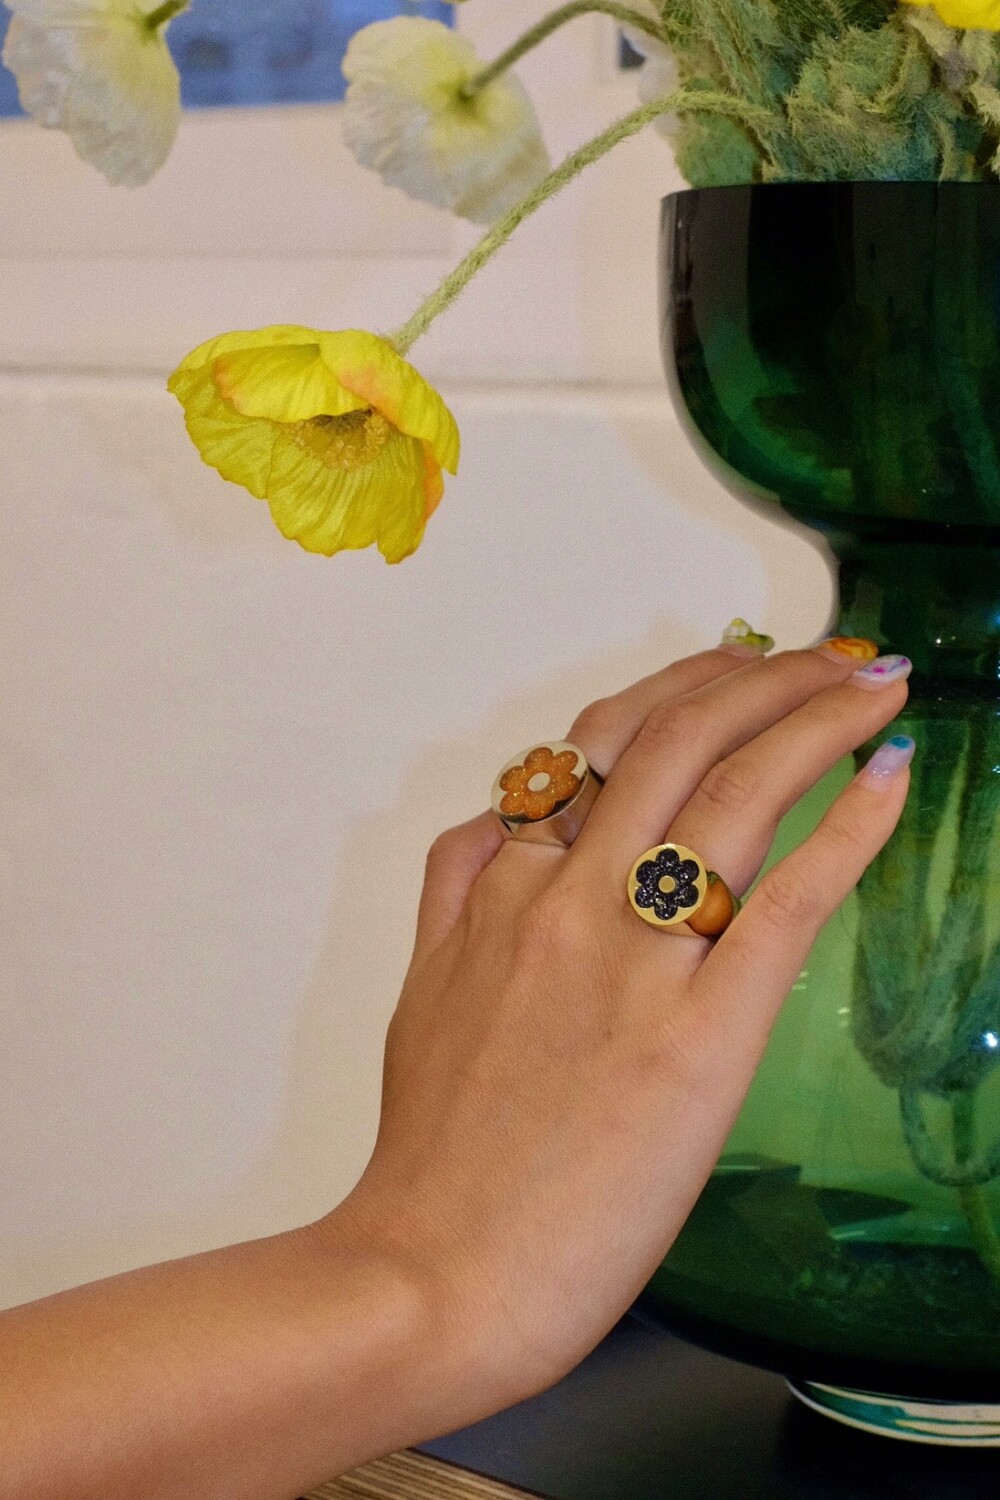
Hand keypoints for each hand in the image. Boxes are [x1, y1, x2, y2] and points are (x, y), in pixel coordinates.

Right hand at [337, 639, 912, 1425]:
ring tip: (876, 682)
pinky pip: (786, 902)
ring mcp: (633, 960)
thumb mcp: (422, 989)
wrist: (435, 1272)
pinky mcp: (698, 1036)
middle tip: (832, 655)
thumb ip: (459, 891)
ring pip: (733, 791)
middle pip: (676, 739)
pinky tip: (890, 773)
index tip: (743, 670)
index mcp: (503, 885)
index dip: (686, 688)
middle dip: (766, 676)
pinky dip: (848, 825)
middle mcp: (566, 897)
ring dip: (816, 715)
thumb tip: (501, 825)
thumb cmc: (435, 1151)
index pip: (602, 743)